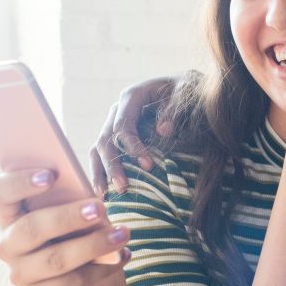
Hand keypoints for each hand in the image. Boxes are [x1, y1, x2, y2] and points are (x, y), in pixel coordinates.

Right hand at [0, 169, 130, 285]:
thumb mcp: (77, 213)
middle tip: (99, 208)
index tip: (50, 175)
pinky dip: (101, 269)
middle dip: (67, 217)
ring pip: (55, 259)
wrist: (98, 281)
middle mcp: (8, 245)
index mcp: (11, 215)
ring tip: (122, 233)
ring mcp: (20, 275)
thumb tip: (86, 197)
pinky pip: (71, 282)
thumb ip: (73, 200)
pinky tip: (121, 256)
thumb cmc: (83, 235)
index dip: (19, 182)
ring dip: (93, 244)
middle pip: (30, 228)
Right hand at [91, 75, 178, 194]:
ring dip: (101, 172)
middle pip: (106, 139)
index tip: (148, 166)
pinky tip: (104, 191)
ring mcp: (115, 122)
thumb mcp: (186, 93)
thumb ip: (175, 109)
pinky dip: (101, 171)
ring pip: (98, 148)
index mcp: (132, 96)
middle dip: (113, 164)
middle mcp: (118, 109)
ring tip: (106, 195)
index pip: (123, 125)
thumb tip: (163, 131)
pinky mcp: (117, 135)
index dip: (132, 146)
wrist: (186, 89)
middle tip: (123, 187)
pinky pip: (102, 153)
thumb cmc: (187, 90)